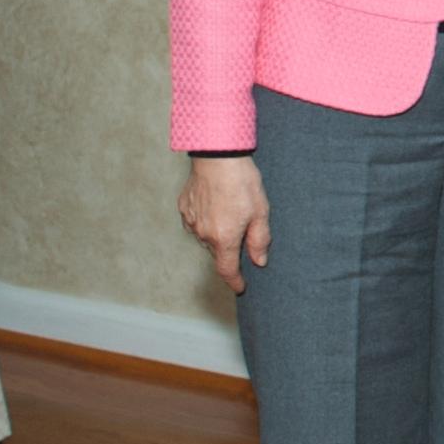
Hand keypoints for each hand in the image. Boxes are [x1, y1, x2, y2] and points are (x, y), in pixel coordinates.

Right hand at [179, 156, 270, 294]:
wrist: (217, 156)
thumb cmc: (242, 182)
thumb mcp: (260, 212)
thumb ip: (259, 240)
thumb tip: (259, 261)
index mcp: (224, 238)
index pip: (227, 269)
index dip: (235, 281)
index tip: (240, 287)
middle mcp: (203, 234)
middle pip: (218, 252)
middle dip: (230, 248)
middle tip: (244, 229)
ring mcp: (190, 221)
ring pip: (206, 238)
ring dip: (218, 233)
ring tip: (231, 211)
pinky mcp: (183, 208)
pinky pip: (196, 223)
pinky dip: (206, 220)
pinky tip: (217, 205)